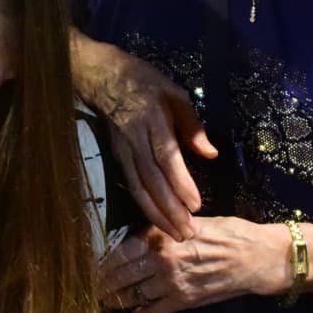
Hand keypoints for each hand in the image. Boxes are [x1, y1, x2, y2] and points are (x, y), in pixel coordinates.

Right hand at [73, 35, 217, 239]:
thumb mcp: (174, 93)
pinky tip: (158, 221)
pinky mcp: (116, 158)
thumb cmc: (144, 82)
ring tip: (176, 235)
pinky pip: (131, 186)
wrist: (101, 77)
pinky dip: (144, 206)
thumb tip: (211, 154)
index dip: (180, 183)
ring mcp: (123, 151)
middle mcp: (135, 140)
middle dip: (170, 210)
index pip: (166, 157)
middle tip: (188, 233)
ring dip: (157, 215)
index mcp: (152, 121)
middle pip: (152, 180)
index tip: (195, 205)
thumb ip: (192, 125)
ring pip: (139, 189)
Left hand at [97, 219, 286, 312]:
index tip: (93, 266)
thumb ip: (164, 232)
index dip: (105, 262)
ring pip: (134, 295)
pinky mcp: (184, 301)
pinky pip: (155, 310)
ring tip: (107, 301)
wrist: (256, 257)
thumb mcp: (191, 223)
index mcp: (161, 238)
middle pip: (122, 275)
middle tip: (91, 288)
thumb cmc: (229, 232)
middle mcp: (162, 261)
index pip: (121, 251)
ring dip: (118, 300)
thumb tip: (142, 237)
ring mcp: (172, 283)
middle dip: (104, 283)